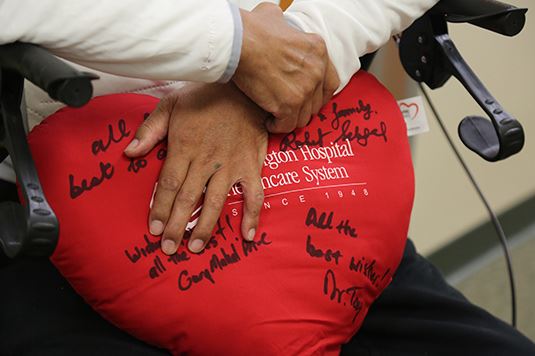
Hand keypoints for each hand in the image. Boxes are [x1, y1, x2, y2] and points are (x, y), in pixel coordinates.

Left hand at [124, 83, 267, 254]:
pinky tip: (246, 235)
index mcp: (185, 146)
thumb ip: (150, 130)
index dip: (160, 209)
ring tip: (195, 247)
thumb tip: (129, 153)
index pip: (168, 184)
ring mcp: (231, 165)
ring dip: (205, 227)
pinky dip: (251, 215)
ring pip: (216, 202)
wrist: (243, 86)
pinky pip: (254, 194)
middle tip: (169, 248)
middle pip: (188, 199)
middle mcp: (207, 160)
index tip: (154, 229)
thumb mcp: (170, 104)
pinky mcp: (251, 165)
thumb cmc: (204, 95)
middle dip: (177, 225)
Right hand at [234, 2, 339, 133]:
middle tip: (289, 108)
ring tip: (278, 116)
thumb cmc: (252, 30)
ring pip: (303, 117)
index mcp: (317, 50)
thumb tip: (277, 24)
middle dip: (302, 108)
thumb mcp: (275, 17)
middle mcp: (316, 71)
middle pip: (317, 103)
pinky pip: (288, 125)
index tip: (309, 100)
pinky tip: (269, 122)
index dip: (319, 95)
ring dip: (290, 118)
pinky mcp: (289, 105)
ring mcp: (305, 89)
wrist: (240, 43)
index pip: (330, 82)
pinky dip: (278, 126)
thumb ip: (284, 26)